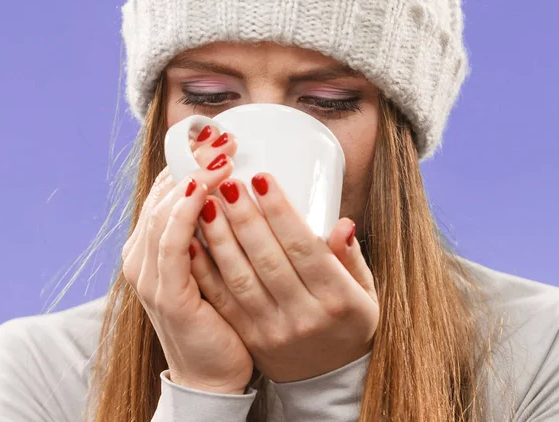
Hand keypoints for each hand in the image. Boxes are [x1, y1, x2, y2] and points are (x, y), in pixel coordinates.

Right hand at [121, 126, 252, 393]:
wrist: (214, 372)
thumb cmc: (223, 315)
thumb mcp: (218, 266)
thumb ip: (224, 232)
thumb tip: (249, 189)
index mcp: (156, 245)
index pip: (167, 192)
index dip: (191, 161)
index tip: (221, 138)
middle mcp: (144, 255)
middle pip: (163, 194)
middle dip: (192, 161)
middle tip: (222, 136)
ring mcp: (150, 273)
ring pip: (166, 212)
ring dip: (193, 177)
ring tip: (221, 152)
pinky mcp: (166, 292)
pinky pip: (172, 244)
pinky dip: (186, 213)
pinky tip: (207, 189)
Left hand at [190, 174, 378, 382]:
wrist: (328, 379)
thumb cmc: (349, 325)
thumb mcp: (366, 293)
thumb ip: (352, 258)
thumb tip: (342, 223)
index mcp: (337, 299)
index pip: (305, 247)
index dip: (280, 211)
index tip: (262, 179)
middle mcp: (303, 316)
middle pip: (268, 259)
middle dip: (245, 217)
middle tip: (227, 182)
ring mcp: (272, 330)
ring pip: (240, 278)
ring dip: (221, 238)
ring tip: (207, 203)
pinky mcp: (249, 338)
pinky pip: (223, 301)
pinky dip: (205, 270)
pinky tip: (192, 242)